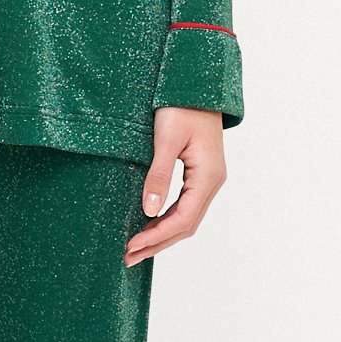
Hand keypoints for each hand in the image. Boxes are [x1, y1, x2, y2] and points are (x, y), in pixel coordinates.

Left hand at [126, 106, 226, 266]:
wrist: (197, 83)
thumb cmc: (181, 105)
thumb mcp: (166, 139)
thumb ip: (158, 175)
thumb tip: (148, 210)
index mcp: (208, 176)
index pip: (182, 219)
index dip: (156, 236)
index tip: (131, 246)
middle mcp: (212, 182)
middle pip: (186, 225)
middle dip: (157, 243)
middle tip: (127, 257)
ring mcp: (208, 179)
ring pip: (187, 218)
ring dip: (162, 235)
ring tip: (135, 248)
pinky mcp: (200, 174)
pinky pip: (185, 206)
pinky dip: (167, 220)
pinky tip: (149, 224)